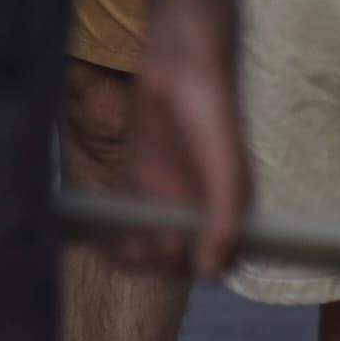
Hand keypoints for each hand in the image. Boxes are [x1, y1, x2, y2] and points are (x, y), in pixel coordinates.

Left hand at [117, 13, 244, 279]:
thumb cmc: (211, 115)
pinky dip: (120, 238)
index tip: (178, 257)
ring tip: (123, 252)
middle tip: (144, 248)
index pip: (222, 258)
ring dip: (140, 258)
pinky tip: (106, 244)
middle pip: (185, 256)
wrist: (179, 67)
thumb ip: (221, 218)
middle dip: (164, 261)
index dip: (200, 267)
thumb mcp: (223, 168)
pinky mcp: (145, 183)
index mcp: (232, 206)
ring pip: (156, 244)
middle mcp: (204, 206)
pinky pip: (133, 222)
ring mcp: (173, 196)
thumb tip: (211, 273)